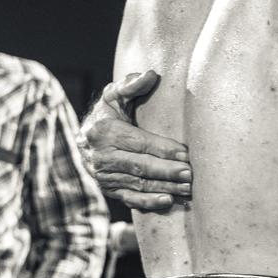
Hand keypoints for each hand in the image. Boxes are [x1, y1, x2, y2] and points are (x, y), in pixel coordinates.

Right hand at [78, 70, 190, 209]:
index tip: (186, 154)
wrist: (86, 138)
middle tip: (191, 174)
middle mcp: (101, 157)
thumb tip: (150, 75)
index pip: (140, 143)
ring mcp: (103, 176)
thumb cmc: (108, 112)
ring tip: (188, 189)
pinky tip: (168, 202)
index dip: (164, 150)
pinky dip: (148, 202)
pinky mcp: (108, 189)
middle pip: (140, 166)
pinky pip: (129, 198)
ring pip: (138, 184)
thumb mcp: (115, 95)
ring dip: (164, 188)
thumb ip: (132, 85)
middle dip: (167, 172)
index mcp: (104, 132)